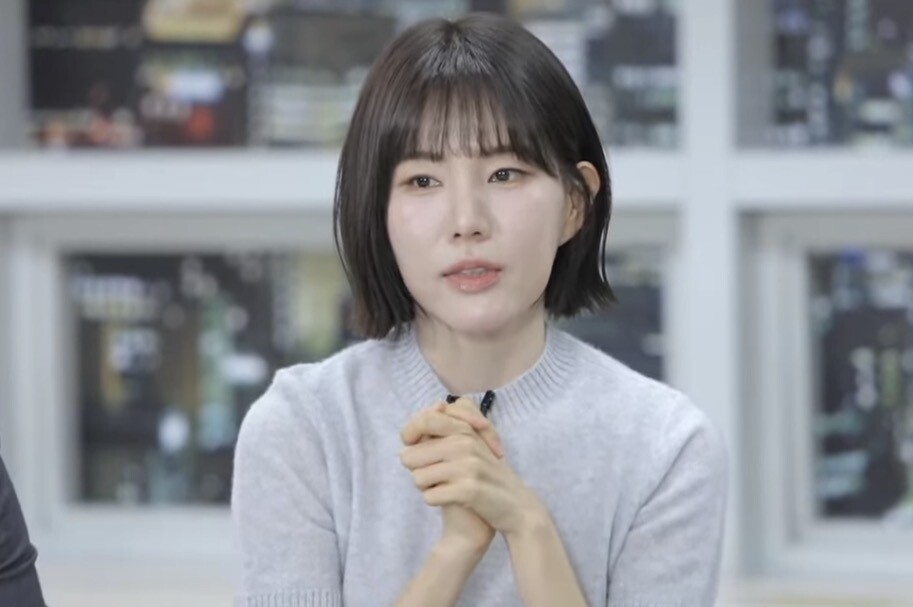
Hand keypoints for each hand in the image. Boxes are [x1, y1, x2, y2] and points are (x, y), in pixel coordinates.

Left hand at [401, 399, 503, 551]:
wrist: (516, 505)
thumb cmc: (487, 472)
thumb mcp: (473, 441)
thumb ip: (452, 422)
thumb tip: (437, 404)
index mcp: (464, 428)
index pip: (423, 420)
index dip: (409, 435)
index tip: (414, 447)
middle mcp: (465, 442)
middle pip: (409, 456)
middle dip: (416, 468)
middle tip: (435, 475)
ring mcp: (467, 466)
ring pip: (417, 478)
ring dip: (426, 487)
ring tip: (446, 486)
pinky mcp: (468, 490)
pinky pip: (429, 497)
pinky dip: (436, 500)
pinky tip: (451, 499)